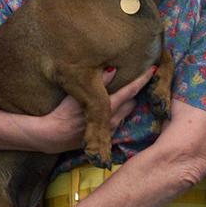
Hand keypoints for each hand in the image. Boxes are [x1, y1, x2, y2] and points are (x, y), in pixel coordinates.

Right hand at [33, 66, 153, 152]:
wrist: (52, 136)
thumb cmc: (62, 113)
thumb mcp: (79, 94)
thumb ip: (98, 83)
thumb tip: (113, 69)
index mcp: (109, 107)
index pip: (131, 91)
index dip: (143, 80)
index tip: (153, 70)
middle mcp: (114, 119)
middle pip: (133, 102)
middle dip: (134, 93)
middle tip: (133, 82)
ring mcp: (111, 129)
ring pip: (127, 113)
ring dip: (126, 104)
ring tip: (121, 95)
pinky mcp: (107, 137)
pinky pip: (119, 122)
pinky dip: (119, 114)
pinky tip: (111, 109)